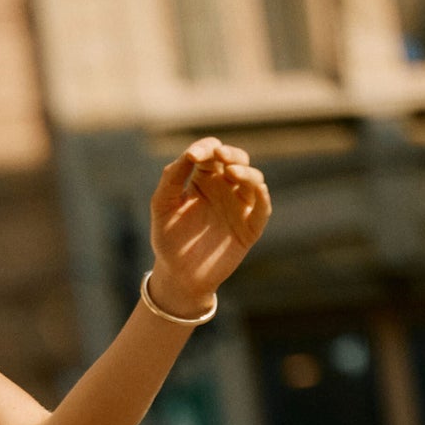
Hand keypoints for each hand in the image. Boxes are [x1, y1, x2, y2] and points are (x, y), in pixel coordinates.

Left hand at [149, 137, 270, 316]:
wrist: (178, 276)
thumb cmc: (168, 239)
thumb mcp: (162, 205)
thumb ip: (172, 178)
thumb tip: (189, 154)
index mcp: (203, 179)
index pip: (211, 152)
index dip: (205, 148)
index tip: (193, 157)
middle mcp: (224, 188)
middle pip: (236, 159)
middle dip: (230, 154)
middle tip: (219, 156)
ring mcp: (239, 206)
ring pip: (252, 179)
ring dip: (245, 171)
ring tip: (231, 172)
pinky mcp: (250, 226)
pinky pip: (262, 206)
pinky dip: (262, 195)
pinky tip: (256, 188)